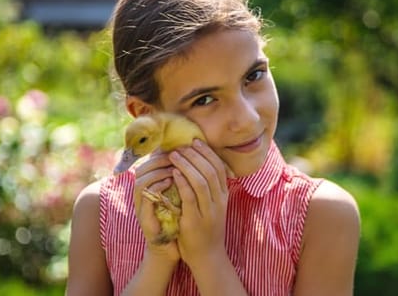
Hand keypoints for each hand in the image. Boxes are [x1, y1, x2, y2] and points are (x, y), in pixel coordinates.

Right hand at [131, 151, 179, 263]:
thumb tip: (195, 160)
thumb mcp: (183, 198)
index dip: (164, 153)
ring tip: (175, 167)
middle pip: (143, 168)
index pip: (151, 163)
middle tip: (177, 153)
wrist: (174, 249)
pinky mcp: (144, 218)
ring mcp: (141, 207)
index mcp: (152, 188)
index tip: (181, 148)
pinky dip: (157, 187)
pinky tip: (169, 181)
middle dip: (160, 159)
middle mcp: (143, 196)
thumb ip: (183, 181)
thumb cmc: (180, 221)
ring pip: (141, 180)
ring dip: (158, 171)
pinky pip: (145, 198)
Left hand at [169, 140, 232, 266]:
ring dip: (187, 165)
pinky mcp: (196, 220)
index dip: (208, 153)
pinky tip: (174, 173)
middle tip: (182, 145)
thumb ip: (209, 190)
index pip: (219, 168)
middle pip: (211, 171)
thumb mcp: (212, 207)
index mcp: (224, 196)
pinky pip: (190, 197)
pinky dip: (183, 183)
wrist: (207, 256)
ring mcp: (209, 211)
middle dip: (196, 155)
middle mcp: (219, 201)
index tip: (195, 141)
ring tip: (174, 155)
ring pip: (202, 181)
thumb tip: (200, 169)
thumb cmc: (206, 230)